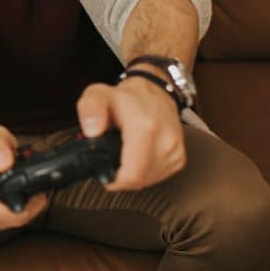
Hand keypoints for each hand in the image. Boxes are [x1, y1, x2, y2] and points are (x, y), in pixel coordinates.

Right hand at [0, 123, 48, 232]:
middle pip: (3, 222)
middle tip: (36, 194)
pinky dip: (11, 216)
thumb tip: (4, 163)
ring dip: (19, 214)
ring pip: (2, 225)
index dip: (24, 211)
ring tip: (27, 196)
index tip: (37, 198)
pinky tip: (15, 202)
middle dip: (26, 211)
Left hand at [76, 77, 185, 191]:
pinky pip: (158, 176)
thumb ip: (90, 110)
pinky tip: (136, 156)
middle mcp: (166, 140)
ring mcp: (175, 150)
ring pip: (148, 181)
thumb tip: (92, 131)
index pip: (132, 174)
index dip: (113, 180)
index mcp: (145, 127)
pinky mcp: (179, 157)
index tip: (103, 171)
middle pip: (139, 180)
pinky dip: (144, 171)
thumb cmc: (124, 96)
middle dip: (120, 176)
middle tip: (110, 159)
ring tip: (123, 154)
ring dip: (132, 174)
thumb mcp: (97, 94)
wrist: (154, 90)